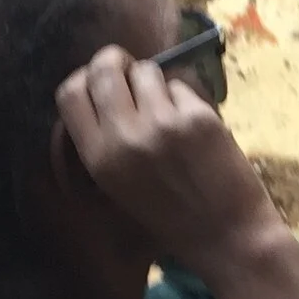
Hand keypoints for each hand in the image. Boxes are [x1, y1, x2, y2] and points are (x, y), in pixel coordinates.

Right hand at [56, 46, 282, 278]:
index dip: (84, 79)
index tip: (99, 81)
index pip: (70, 93)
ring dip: (153, 80)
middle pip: (105, 69)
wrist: (227, 236)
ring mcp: (164, 123)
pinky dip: (184, 99)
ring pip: (147, 71)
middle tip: (129, 72)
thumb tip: (100, 92)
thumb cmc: (172, 217)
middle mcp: (126, 136)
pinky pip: (181, 87)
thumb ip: (103, 141)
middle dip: (116, 62)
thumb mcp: (119, 186)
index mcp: (99, 158)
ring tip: (165, 106)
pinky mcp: (199, 117)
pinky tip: (193, 125)